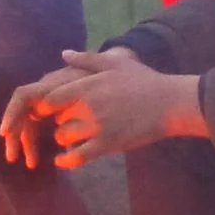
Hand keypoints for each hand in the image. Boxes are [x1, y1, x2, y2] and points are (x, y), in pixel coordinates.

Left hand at [0, 48, 202, 170]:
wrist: (168, 104)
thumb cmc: (143, 81)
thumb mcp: (114, 63)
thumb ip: (86, 59)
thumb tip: (63, 53)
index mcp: (87, 86)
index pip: (52, 98)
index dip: (46, 105)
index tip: (47, 107)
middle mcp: (88, 107)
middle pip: (56, 118)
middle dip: (58, 120)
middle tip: (65, 120)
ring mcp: (97, 127)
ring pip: (64, 137)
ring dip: (65, 137)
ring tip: (73, 135)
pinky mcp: (107, 145)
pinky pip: (77, 157)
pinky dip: (66, 161)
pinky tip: (62, 161)